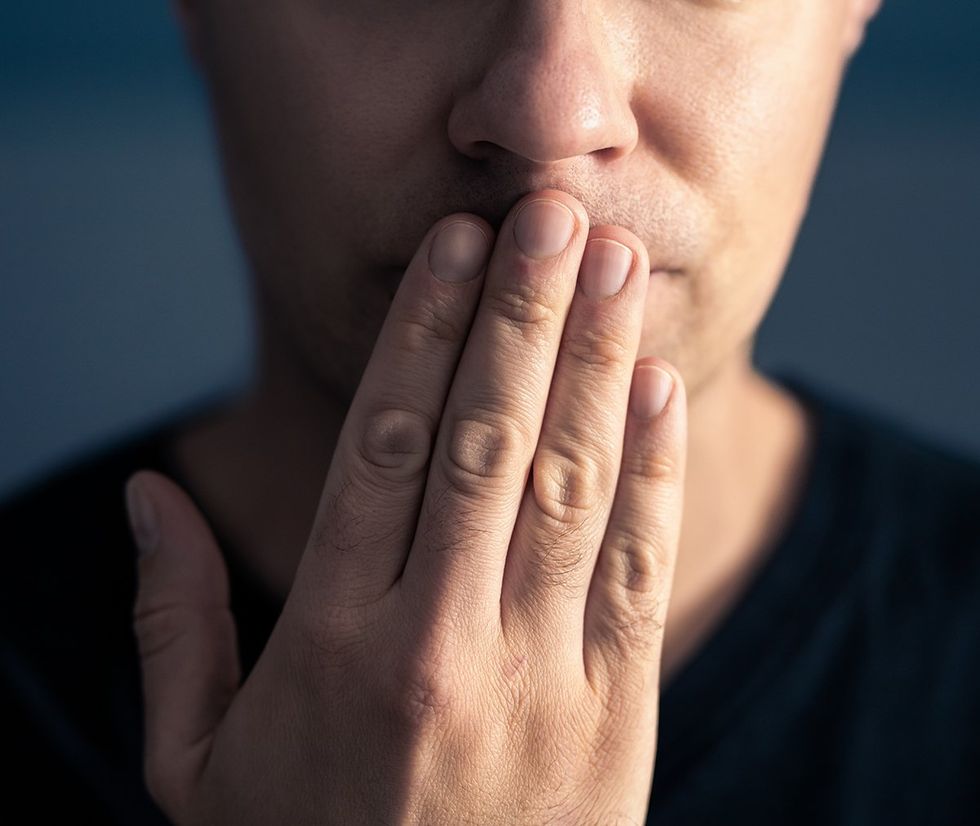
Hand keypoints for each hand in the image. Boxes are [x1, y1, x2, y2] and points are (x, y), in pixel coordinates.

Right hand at [128, 189, 686, 823]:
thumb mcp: (197, 762)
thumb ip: (172, 622)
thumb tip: (148, 495)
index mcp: (329, 642)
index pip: (382, 446)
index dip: (423, 332)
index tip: (455, 246)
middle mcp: (437, 644)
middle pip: (486, 440)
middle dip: (523, 312)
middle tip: (551, 209)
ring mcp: (537, 679)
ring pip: (572, 485)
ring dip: (597, 361)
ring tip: (616, 262)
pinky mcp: (615, 716)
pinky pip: (638, 570)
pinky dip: (654, 468)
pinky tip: (659, 383)